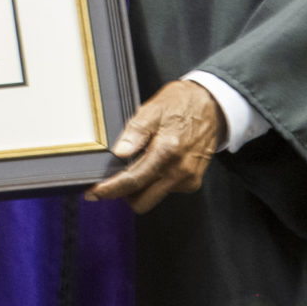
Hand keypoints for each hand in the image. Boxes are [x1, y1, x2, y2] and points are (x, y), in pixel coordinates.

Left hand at [86, 79, 222, 213]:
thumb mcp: (152, 110)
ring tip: (142, 161)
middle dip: (124, 194)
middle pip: (142, 201)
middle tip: (114, 179)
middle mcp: (180, 170)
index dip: (111, 190)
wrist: (212, 106)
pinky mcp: (193, 182)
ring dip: (141, 187)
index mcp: (167, 151)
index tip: (95, 193)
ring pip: (153, 197)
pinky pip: (166, 190)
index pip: (133, 181)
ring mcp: (188, 179)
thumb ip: (135, 133)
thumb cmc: (181, 104)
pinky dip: (156, 181)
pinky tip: (157, 162)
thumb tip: (119, 153)